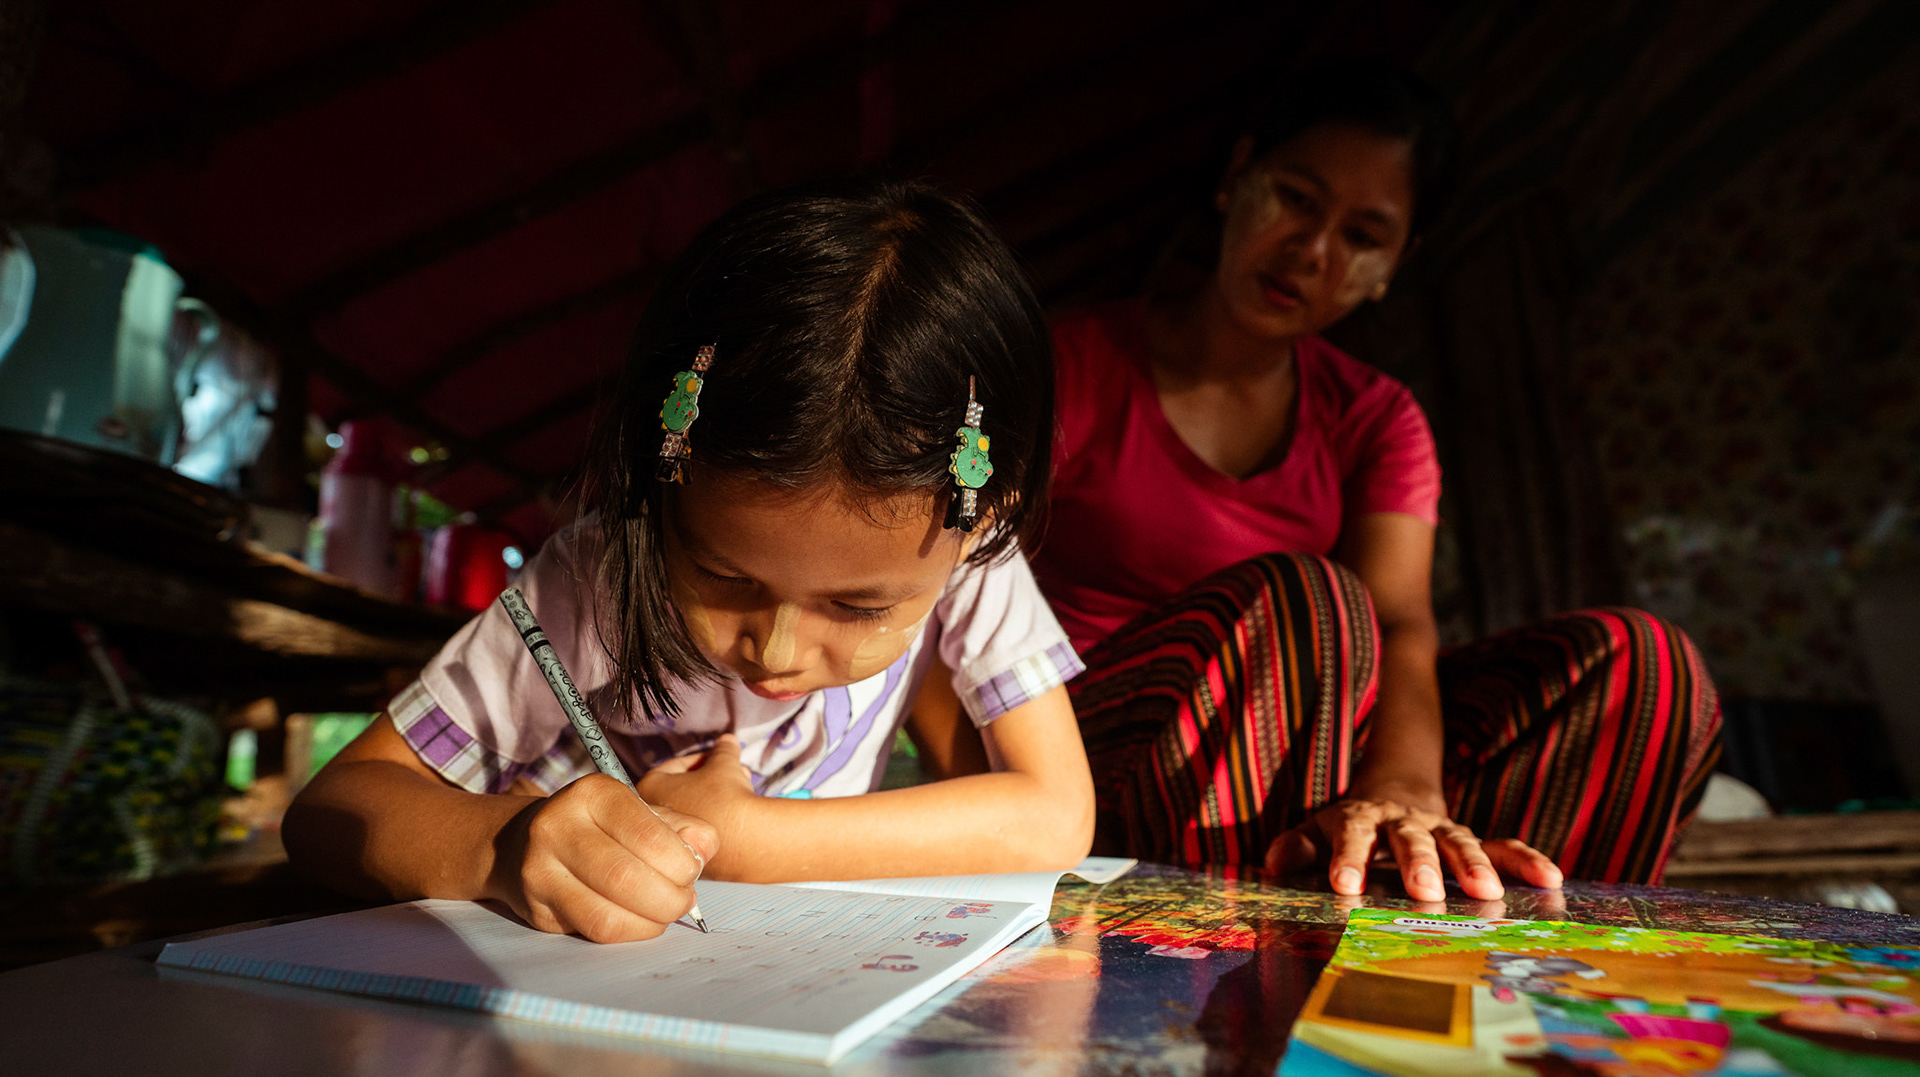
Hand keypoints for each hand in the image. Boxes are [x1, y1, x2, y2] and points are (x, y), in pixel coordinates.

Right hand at [491, 772, 718, 942]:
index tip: (691, 871)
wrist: (523, 844)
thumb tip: (704, 849)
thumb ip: (681, 827)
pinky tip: (640, 920)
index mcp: (593, 794)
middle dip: (670, 898)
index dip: (681, 862)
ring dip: (651, 922)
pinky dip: (631, 932)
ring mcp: (540, 870)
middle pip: (626, 878)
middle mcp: (558, 826)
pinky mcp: (537, 908)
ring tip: (664, 911)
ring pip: (608, 914)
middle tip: (684, 900)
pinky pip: (595, 932)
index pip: (648, 835)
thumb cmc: (601, 829)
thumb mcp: (640, 813)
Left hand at [636, 733, 756, 835]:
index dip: (699, 758)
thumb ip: (722, 750)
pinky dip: (716, 818)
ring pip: (693, 811)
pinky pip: (701, 831)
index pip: (672, 767)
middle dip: (710, 778)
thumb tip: (727, 741)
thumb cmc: (726, 797)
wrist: (746, 839)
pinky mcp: (690, 859)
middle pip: (682, 790)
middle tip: (730, 772)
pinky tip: (736, 811)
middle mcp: (654, 819)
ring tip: (739, 788)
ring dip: (715, 796)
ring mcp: (671, 842)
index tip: (716, 757)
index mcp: (651, 790)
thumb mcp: (724, 764)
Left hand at [1264, 781, 1561, 901]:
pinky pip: (1505, 847)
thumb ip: (1296, 846)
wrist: (1395, 794)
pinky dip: (1527, 859)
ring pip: (1461, 841)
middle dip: (1419, 863)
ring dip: (1475, 865)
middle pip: (1413, 839)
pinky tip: (1551, 877)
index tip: (1343, 885)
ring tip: (1489, 892)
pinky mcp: (1475, 840)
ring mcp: (1443, 829)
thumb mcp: (1316, 831)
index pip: (1352, 835)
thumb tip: (1271, 864)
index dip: (1347, 858)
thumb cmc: (1349, 826)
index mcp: (1361, 819)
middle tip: (1425, 892)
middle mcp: (1405, 822)